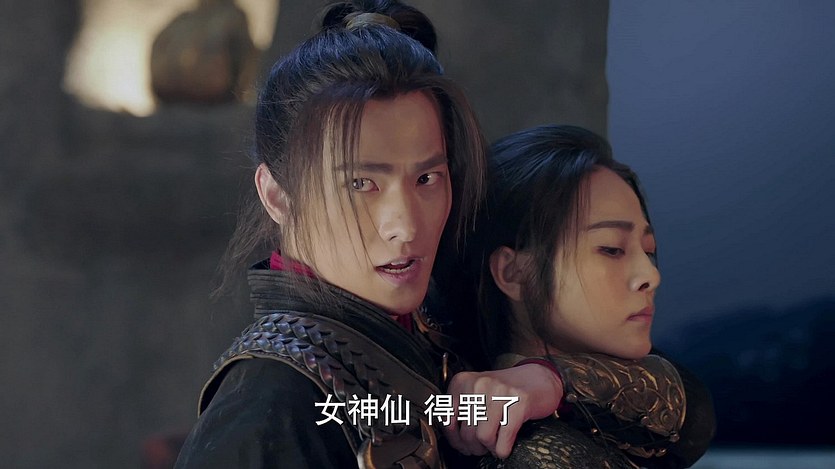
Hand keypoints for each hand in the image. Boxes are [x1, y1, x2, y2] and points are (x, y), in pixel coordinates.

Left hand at [442, 363, 562, 458]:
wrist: (537, 379)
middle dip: (474, 447)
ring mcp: (500, 392)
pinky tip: (504, 447)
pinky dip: (503, 449)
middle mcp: (479, 384)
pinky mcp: (520, 402)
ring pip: (484, 436)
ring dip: (489, 448)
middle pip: (466, 432)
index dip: (454, 439)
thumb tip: (454, 440)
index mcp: (463, 381)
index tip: (462, 445)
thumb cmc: (504, 391)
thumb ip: (460, 411)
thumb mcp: (475, 394)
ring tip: (494, 445)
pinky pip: (505, 438)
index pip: (447, 419)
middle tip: (481, 448)